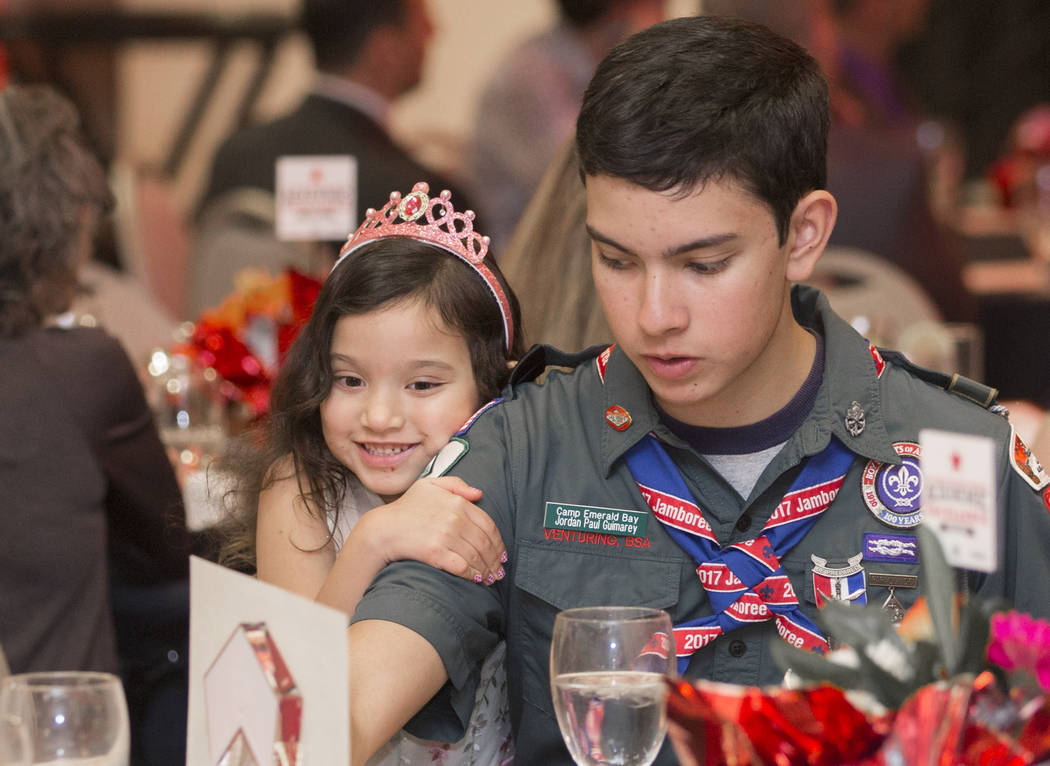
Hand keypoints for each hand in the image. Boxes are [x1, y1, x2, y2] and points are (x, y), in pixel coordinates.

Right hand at [360, 476, 506, 584]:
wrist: (383, 529)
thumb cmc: (406, 507)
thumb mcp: (430, 485)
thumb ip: (456, 485)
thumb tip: (479, 494)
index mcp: (457, 503)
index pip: (488, 524)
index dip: (498, 542)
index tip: (501, 553)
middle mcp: (454, 519)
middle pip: (485, 543)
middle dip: (495, 560)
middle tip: (499, 570)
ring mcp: (445, 536)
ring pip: (476, 556)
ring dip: (487, 569)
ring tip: (491, 578)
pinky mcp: (436, 553)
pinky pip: (462, 566)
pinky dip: (472, 574)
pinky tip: (476, 579)